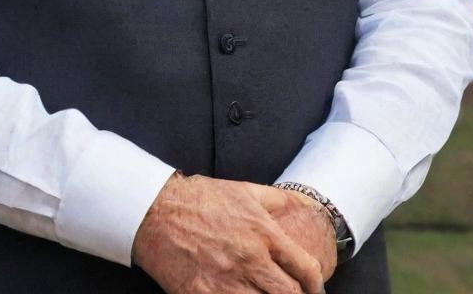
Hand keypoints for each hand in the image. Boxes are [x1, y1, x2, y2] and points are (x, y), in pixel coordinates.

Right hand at [131, 171, 326, 292]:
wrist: (156, 211)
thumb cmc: (200, 198)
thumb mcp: (243, 190)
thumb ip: (276, 200)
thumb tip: (302, 204)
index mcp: (263, 233)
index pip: (305, 268)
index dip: (316, 285)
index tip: (315, 289)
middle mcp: (250, 260)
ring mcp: (227, 282)